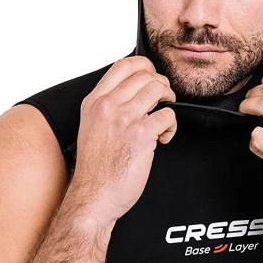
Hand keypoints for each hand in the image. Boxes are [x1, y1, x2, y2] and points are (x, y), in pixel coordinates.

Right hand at [71, 56, 176, 224]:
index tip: (153, 74)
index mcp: (94, 103)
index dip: (145, 65)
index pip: (123, 66)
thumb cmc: (95, 170)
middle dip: (162, 85)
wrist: (93, 196)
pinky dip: (171, 127)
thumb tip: (131, 97)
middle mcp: (108, 107)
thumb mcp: (91, 129)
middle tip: (164, 100)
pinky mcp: (141, 135)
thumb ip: (107, 110)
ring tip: (164, 119)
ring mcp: (124, 119)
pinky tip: (163, 139)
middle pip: (145, 75)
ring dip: (169, 101)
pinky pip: (167, 116)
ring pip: (158, 90)